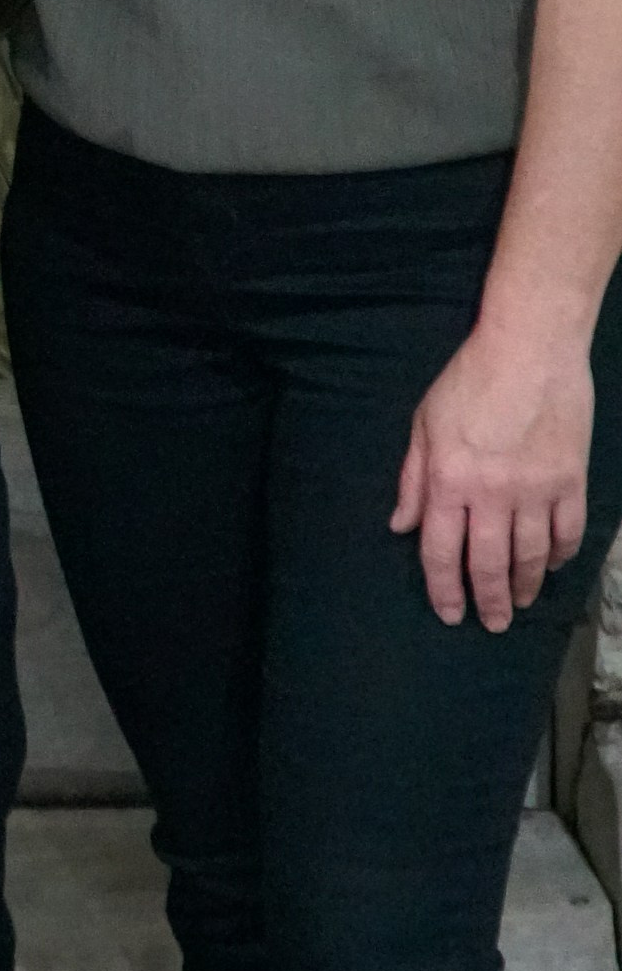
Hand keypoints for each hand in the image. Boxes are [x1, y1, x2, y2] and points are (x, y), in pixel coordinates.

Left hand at [392, 313, 594, 629]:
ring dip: (524, 586)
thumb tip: (400, 526)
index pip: (442, 552)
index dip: (444, 590)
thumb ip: (413, 479)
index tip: (450, 613)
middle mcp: (491, 493)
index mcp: (449, 481)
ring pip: (531, 556)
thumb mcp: (425, 424)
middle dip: (488, 601)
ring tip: (519, 603)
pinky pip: (567, 531)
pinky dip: (560, 555)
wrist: (530, 346)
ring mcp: (536, 489)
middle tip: (491, 624)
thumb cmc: (469, 379)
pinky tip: (552, 565)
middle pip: (490, 564)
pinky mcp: (570, 479)